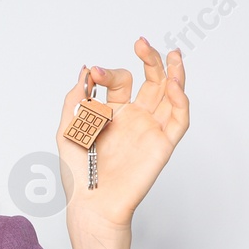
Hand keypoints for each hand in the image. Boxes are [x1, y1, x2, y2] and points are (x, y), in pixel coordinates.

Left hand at [55, 38, 188, 232]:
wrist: (90, 204)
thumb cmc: (78, 175)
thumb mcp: (67, 129)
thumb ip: (75, 99)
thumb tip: (85, 70)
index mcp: (112, 113)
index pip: (120, 81)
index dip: (108, 73)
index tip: (94, 74)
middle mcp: (134, 118)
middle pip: (152, 81)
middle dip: (150, 59)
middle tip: (141, 43)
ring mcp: (150, 130)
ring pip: (172, 94)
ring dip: (174, 72)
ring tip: (172, 54)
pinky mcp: (163, 144)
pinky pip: (180, 119)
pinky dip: (181, 99)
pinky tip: (174, 84)